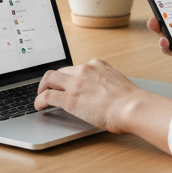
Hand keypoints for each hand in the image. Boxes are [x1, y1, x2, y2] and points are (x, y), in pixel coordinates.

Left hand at [35, 59, 171, 150]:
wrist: (132, 107)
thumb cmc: (131, 101)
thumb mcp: (117, 83)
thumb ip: (106, 84)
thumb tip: (102, 95)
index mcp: (97, 65)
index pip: (76, 67)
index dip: (69, 77)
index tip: (67, 83)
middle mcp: (84, 70)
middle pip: (60, 71)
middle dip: (53, 80)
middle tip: (50, 89)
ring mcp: (75, 83)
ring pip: (49, 79)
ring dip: (42, 87)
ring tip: (40, 96)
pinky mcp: (69, 98)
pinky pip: (47, 96)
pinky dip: (39, 100)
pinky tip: (39, 106)